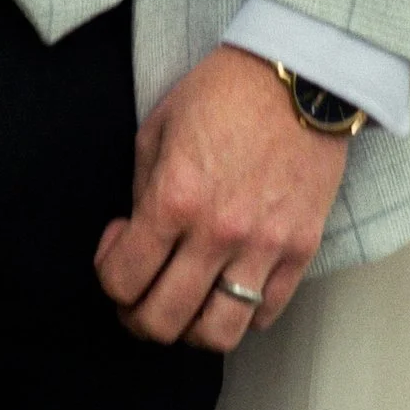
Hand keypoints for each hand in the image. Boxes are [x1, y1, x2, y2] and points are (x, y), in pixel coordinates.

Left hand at [95, 46, 350, 349]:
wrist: (299, 74)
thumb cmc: (226, 92)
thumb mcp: (160, 128)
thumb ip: (142, 190)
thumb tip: (135, 237)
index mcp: (174, 197)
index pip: (122, 279)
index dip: (109, 273)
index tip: (117, 249)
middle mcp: (217, 233)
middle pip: (162, 321)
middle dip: (137, 318)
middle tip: (137, 296)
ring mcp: (263, 247)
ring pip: (217, 335)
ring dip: (190, 330)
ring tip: (185, 305)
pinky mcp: (300, 250)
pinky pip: (265, 313)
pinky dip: (241, 313)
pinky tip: (229, 285)